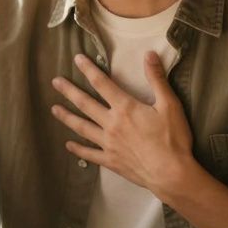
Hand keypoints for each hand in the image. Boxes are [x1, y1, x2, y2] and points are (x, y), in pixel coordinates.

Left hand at [51, 52, 195, 199]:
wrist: (171, 174)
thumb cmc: (173, 139)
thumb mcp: (170, 105)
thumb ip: (157, 79)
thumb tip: (149, 54)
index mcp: (125, 108)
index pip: (102, 83)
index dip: (88, 69)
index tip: (77, 59)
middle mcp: (111, 124)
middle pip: (85, 104)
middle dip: (69, 91)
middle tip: (55, 82)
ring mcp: (108, 144)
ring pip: (82, 127)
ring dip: (67, 117)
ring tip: (54, 109)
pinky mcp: (110, 161)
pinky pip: (89, 154)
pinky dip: (78, 149)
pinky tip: (68, 144)